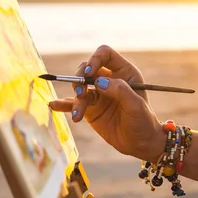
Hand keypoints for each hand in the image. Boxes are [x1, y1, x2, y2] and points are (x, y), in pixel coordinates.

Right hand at [49, 45, 165, 161]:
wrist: (140, 143)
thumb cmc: (143, 121)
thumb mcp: (136, 105)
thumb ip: (120, 91)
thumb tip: (99, 82)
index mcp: (123, 72)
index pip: (105, 54)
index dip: (95, 59)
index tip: (89, 72)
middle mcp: (109, 79)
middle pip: (86, 68)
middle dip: (80, 79)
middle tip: (82, 94)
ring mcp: (98, 94)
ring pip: (79, 87)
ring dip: (76, 98)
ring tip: (78, 114)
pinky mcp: (90, 109)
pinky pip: (73, 103)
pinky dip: (63, 104)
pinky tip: (54, 105)